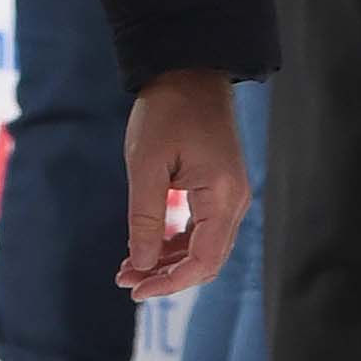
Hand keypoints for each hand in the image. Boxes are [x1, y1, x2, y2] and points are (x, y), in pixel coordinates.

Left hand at [119, 69, 246, 300]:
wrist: (190, 71)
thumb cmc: (167, 111)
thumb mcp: (146, 164)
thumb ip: (146, 218)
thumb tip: (142, 263)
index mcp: (222, 197)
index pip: (203, 261)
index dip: (170, 282)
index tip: (135, 288)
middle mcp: (234, 203)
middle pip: (206, 261)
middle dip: (166, 276)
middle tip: (126, 280)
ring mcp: (230, 197)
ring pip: (204, 249)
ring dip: (168, 262)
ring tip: (129, 266)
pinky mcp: (221, 191)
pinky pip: (202, 230)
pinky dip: (176, 243)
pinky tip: (148, 246)